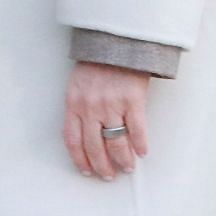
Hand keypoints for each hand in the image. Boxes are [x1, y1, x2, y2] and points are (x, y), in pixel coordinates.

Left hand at [63, 62, 149, 180]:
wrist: (117, 40)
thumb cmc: (97, 62)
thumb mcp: (78, 84)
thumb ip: (80, 107)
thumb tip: (86, 134)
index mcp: (74, 103)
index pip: (73, 141)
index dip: (80, 160)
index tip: (87, 171)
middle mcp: (91, 107)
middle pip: (95, 147)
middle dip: (102, 166)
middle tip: (109, 175)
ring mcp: (111, 104)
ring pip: (116, 142)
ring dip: (122, 159)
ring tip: (127, 167)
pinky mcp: (132, 100)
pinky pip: (136, 129)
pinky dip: (139, 144)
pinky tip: (142, 152)